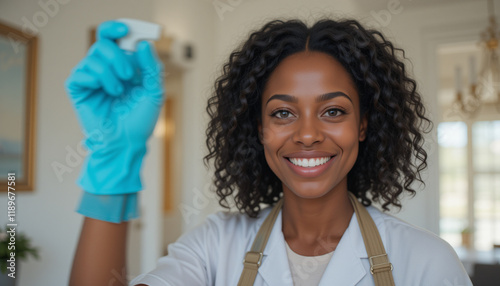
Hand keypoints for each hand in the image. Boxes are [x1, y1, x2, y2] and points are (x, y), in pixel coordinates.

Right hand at [65, 20, 164, 194]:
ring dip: (110, 72)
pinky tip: (107, 92)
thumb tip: (143, 44)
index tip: (125, 28)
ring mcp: (91, 79)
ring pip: (93, 57)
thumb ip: (151, 68)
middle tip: (128, 74)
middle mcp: (106, 69)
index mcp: (123, 66)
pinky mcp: (78, 90)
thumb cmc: (140, 120)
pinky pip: (80, 73)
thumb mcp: (153, 92)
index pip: (115, 38)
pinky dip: (95, 78)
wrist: (127, 143)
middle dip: (117, 55)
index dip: (117, 28)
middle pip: (103, 43)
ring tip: (119, 91)